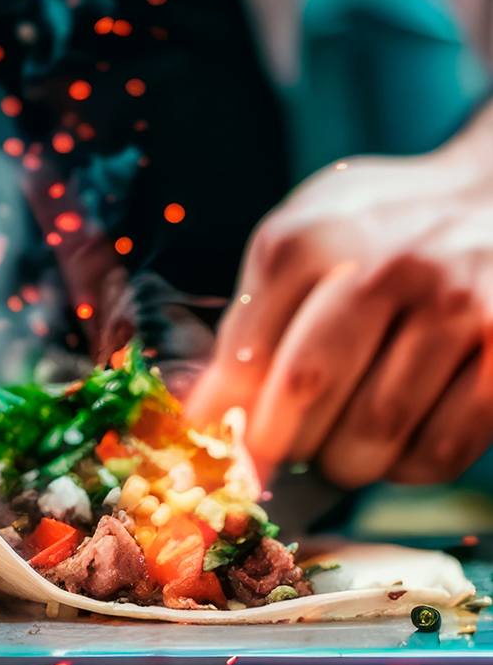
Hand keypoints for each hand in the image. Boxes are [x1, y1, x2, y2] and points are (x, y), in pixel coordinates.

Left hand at [187, 108, 492, 487]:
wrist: (492, 197)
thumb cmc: (375, 231)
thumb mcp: (301, 241)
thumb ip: (249, 320)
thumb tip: (200, 411)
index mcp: (314, 236)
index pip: (249, 348)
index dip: (227, 412)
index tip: (217, 447)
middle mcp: (389, 264)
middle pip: (309, 386)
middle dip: (283, 440)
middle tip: (279, 454)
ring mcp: (458, 306)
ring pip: (379, 426)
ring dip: (345, 461)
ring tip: (336, 451)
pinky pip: (446, 444)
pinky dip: (408, 467)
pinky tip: (395, 449)